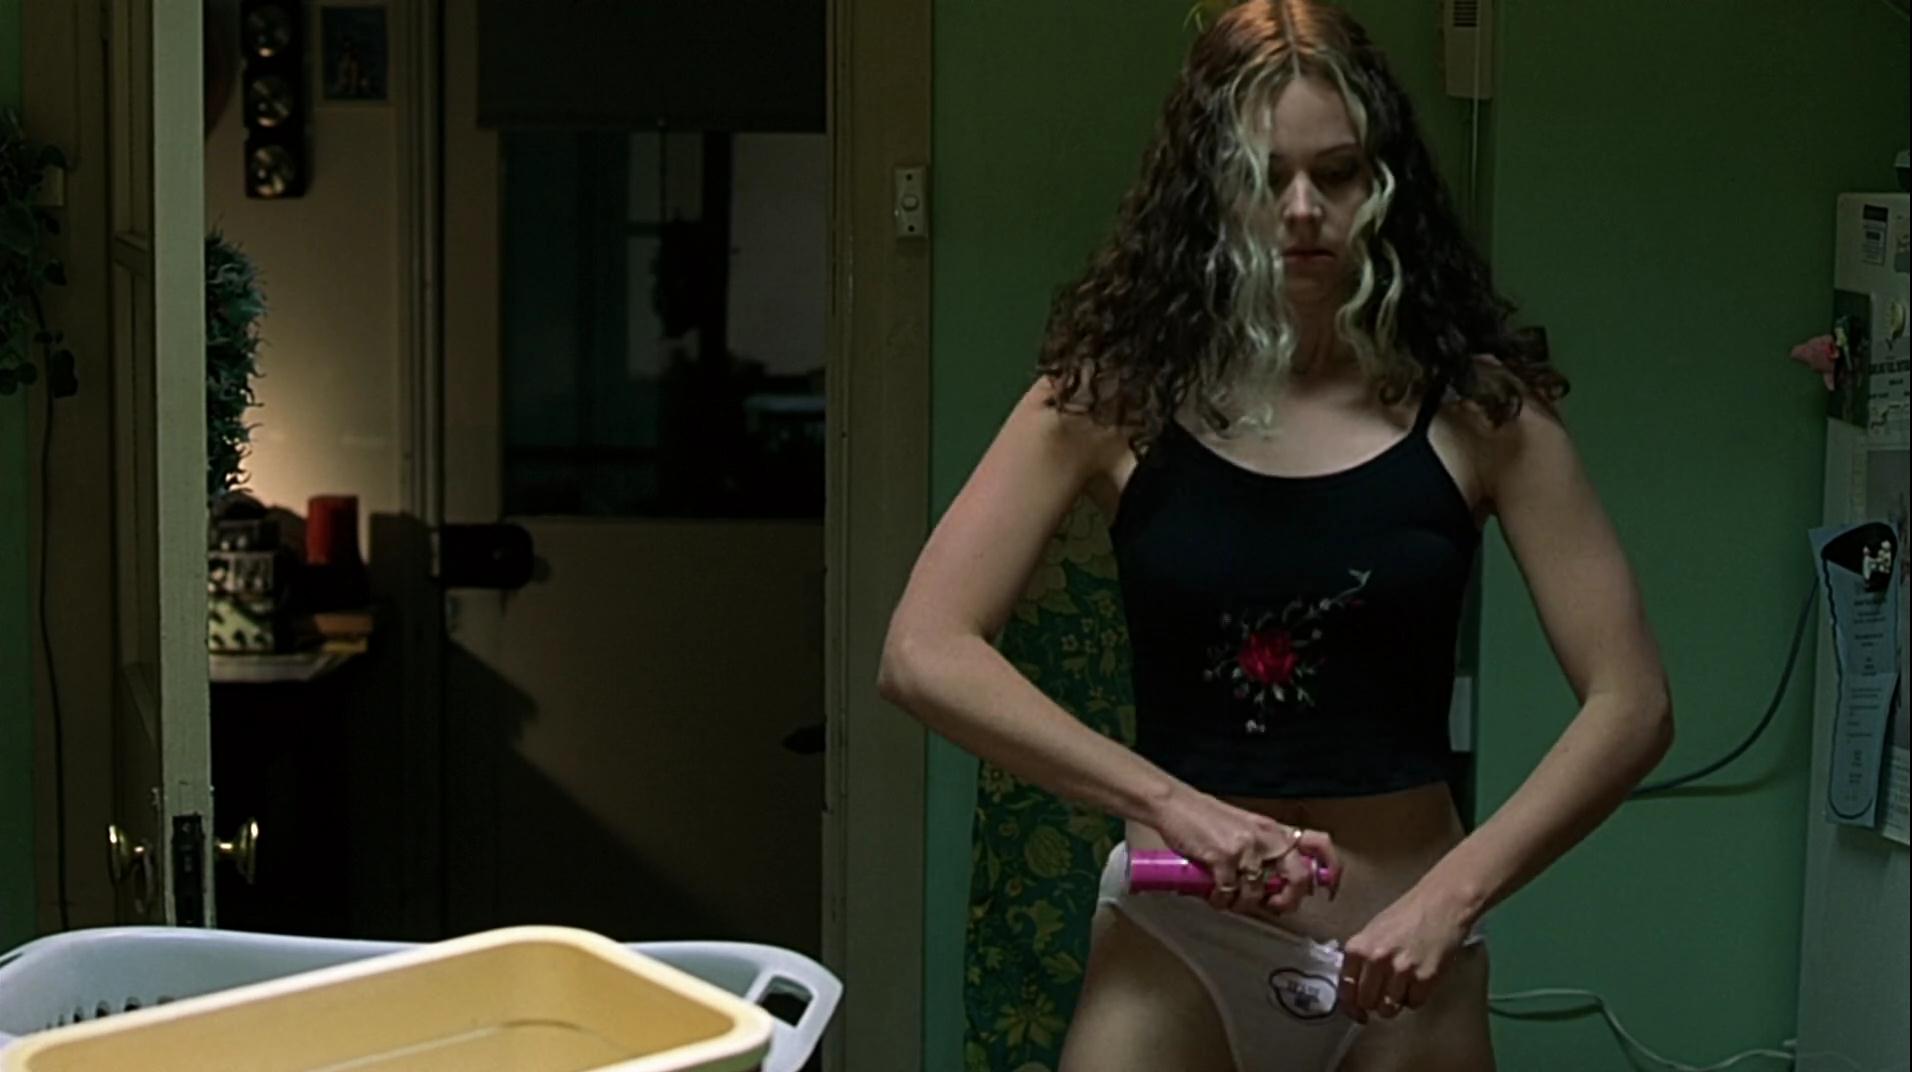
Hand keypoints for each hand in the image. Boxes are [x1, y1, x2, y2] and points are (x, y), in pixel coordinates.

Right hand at [1150, 786, 1340, 916]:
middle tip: (1274, 907)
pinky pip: (1230, 893)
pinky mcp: (1223, 858)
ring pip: (1259, 892)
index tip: (1326, 891)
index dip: (1330, 870)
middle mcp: (1268, 838)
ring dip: (1244, 905)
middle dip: (1289, 901)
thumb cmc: (1206, 817)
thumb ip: (1264, 849)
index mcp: (1276, 829)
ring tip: (1230, 901)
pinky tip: (1214, 896)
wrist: (1175, 804)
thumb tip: (1272, 885)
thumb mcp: (1246, 828)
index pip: (1320, 844)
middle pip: (1300, 877)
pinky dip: (1221, 901)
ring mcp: (1247, 848)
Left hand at [1337, 887, 1473, 1022]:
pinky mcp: (1426, 978)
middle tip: (1385, 993)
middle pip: (1367, 1003)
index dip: (1350, 1006)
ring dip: (1395, 1002)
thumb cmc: (1406, 914)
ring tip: (1403, 984)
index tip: (1357, 1013)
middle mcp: (1376, 960)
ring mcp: (1401, 970)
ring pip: (1389, 1009)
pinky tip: (1419, 979)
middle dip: (1374, 1003)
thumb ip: (1361, 959)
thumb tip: (1353, 988)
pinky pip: (1414, 1004)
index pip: (1346, 990)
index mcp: (1358, 948)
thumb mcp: (1372, 931)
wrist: (1442, 903)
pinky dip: (1416, 997)